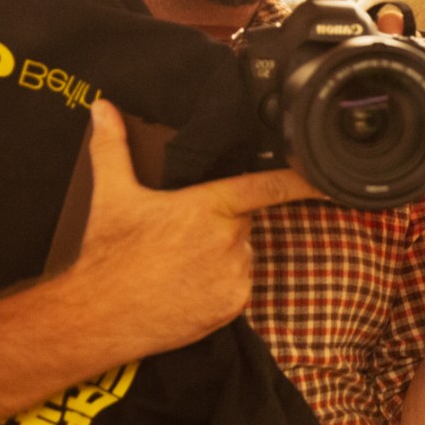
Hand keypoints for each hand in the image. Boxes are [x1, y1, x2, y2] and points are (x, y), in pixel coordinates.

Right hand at [74, 98, 321, 351]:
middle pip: (241, 221)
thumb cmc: (108, 255)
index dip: (300, 181)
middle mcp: (228, 239)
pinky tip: (187, 287)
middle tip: (180, 236)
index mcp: (207, 206)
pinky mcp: (233, 305)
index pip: (265, 187)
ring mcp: (234, 274)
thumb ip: (113, 147)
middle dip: (219, 223)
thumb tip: (102, 107)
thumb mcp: (110, 196)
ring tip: (178, 264)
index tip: (326, 180)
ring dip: (221, 255)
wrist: (98, 317)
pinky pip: (238, 285)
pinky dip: (221, 284)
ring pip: (241, 253)